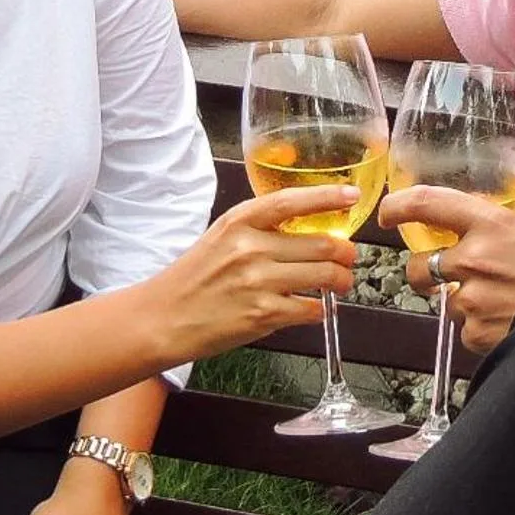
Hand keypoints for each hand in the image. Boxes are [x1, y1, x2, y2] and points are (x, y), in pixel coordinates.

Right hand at [147, 186, 359, 361]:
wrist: (163, 318)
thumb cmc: (194, 277)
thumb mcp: (222, 236)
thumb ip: (260, 228)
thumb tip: (307, 228)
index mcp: (239, 222)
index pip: (292, 201)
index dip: (328, 197)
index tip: (351, 196)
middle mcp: (250, 248)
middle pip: (321, 243)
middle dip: (346, 252)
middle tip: (348, 256)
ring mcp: (258, 283)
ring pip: (324, 276)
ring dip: (341, 280)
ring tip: (341, 282)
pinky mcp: (263, 316)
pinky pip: (310, 309)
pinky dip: (320, 309)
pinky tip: (314, 307)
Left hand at [379, 186, 514, 353]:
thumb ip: (493, 235)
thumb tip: (468, 240)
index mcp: (491, 222)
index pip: (428, 202)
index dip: (400, 206)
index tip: (388, 212)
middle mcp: (474, 257)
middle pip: (420, 265)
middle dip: (426, 274)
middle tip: (445, 278)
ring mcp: (472, 297)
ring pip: (449, 303)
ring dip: (467, 305)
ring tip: (506, 303)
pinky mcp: (476, 332)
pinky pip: (466, 332)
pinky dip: (482, 331)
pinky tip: (511, 323)